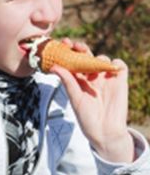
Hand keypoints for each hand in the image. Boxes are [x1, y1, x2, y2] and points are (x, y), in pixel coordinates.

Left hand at [50, 38, 133, 162]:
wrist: (105, 131)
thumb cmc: (86, 118)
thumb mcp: (75, 98)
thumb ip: (67, 82)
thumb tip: (54, 66)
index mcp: (77, 79)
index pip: (71, 60)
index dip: (67, 51)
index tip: (63, 43)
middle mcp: (91, 76)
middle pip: (86, 56)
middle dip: (81, 48)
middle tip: (76, 46)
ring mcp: (105, 78)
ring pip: (102, 59)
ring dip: (97, 58)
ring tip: (93, 66)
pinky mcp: (120, 81)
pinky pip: (120, 66)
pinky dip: (116, 63)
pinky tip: (110, 68)